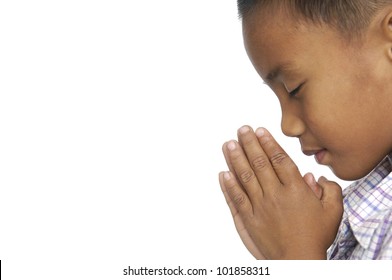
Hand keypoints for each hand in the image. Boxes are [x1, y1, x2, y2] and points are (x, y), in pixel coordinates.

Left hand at [219, 126, 342, 258]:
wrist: (298, 261)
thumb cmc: (315, 237)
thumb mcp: (333, 212)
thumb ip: (330, 190)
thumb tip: (316, 176)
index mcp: (295, 190)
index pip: (279, 160)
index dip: (268, 143)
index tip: (259, 130)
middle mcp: (275, 194)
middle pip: (259, 163)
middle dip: (249, 144)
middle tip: (241, 129)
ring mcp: (260, 206)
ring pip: (245, 177)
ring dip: (235, 159)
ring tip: (228, 144)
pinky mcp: (249, 218)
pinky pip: (236, 198)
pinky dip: (228, 185)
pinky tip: (223, 173)